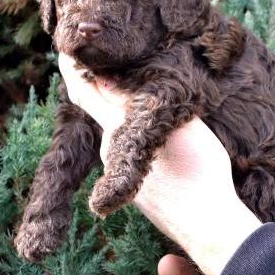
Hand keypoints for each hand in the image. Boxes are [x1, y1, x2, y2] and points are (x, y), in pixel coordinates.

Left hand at [58, 53, 274, 274]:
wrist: (208, 225)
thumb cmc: (200, 170)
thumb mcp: (173, 123)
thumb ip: (136, 102)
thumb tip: (105, 79)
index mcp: (117, 131)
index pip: (84, 92)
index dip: (72, 69)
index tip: (67, 50)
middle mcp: (109, 151)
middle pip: (102, 110)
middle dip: (104, 87)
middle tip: (116, 64)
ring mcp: (118, 173)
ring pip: (118, 132)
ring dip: (125, 113)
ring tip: (146, 98)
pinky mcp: (133, 189)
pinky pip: (128, 151)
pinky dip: (134, 134)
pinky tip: (159, 137)